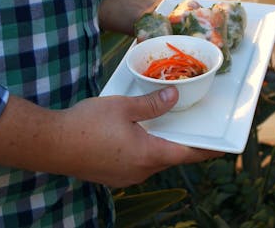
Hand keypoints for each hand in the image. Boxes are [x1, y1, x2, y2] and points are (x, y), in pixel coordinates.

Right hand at [0, 87, 222, 187]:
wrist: (51, 144)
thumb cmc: (87, 124)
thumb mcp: (123, 107)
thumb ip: (151, 103)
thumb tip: (173, 96)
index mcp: (148, 154)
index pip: (188, 154)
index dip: (207, 149)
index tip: (223, 146)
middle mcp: (140, 171)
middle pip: (170, 158)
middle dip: (180, 144)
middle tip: (187, 127)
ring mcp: (125, 177)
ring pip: (151, 161)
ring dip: (158, 146)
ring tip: (160, 127)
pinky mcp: (111, 177)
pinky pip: (135, 164)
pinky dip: (142, 151)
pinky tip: (134, 136)